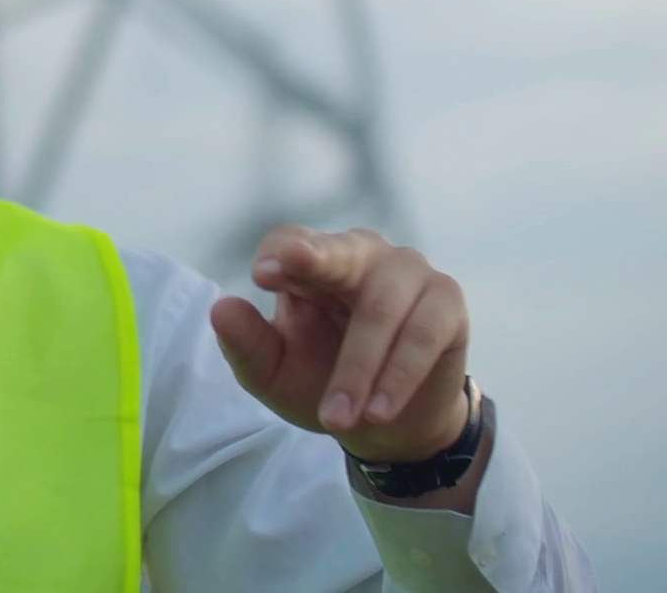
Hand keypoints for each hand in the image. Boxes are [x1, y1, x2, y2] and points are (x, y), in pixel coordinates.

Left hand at [209, 226, 470, 462]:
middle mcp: (360, 255)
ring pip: (381, 306)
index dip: (279, 255)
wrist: (387, 424)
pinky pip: (424, 331)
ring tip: (336, 419)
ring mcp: (408, 272)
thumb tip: (221, 309)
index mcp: (311, 262)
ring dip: (358, 366)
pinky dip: (400, 373)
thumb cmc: (320, 381)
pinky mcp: (446, 301)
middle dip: (318, 258)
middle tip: (293, 266)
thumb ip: (247, 343)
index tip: (262, 276)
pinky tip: (379, 410)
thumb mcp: (273, 373)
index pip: (290, 242)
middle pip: (340, 251)